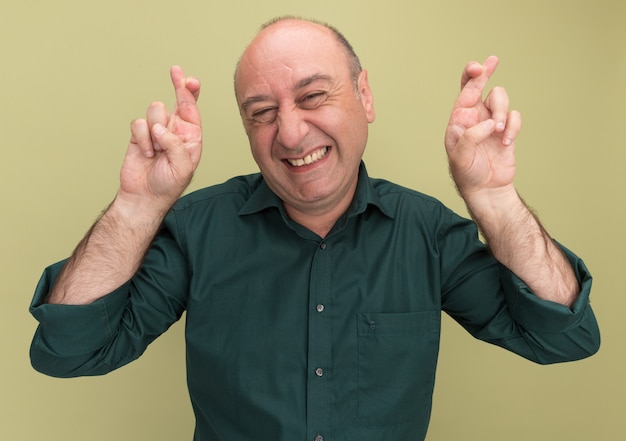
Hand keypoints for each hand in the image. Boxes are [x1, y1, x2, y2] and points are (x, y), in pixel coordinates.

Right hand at [120, 66, 201, 207]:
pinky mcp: (139, 135)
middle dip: (178, 86)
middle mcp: (174, 130)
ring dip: (155, 130)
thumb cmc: (168, 185)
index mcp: (190, 136)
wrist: (144, 196)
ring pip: (155, 110)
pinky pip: (138, 123)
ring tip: (156, 151)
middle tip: (176, 71)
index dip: (191, 92)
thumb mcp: (182, 167)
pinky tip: (146, 153)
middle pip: (175, 100)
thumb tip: (160, 127)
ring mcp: (156, 131)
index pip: (192, 109)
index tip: (189, 79)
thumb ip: (176, 145)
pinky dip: (142, 138)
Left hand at [444, 56, 520, 199]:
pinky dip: (513, 128)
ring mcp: (492, 122)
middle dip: (486, 72)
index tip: (479, 68)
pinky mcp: (507, 130)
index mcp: (459, 119)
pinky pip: (515, 117)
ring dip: (502, 112)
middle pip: (482, 85)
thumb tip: (489, 123)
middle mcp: (475, 116)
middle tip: (492, 62)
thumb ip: (470, 138)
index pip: (464, 91)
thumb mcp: (460, 157)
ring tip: (499, 132)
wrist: (486, 189)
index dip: (471, 75)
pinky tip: (506, 143)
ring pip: (500, 99)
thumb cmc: (467, 174)